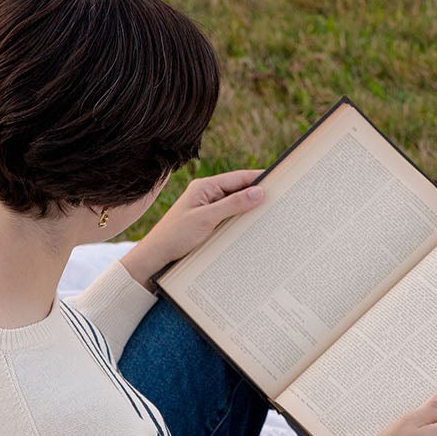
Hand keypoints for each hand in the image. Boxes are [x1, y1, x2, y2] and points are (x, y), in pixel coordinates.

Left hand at [121, 170, 265, 287]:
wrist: (155, 257)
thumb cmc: (175, 236)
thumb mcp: (206, 219)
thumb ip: (232, 205)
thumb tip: (259, 192)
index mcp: (205, 187)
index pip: (238, 178)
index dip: (259, 180)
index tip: (279, 182)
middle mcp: (207, 195)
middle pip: (238, 192)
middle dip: (257, 196)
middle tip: (280, 200)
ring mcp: (207, 210)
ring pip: (235, 207)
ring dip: (249, 212)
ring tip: (270, 215)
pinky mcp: (207, 224)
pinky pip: (228, 220)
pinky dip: (240, 223)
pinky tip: (252, 230)